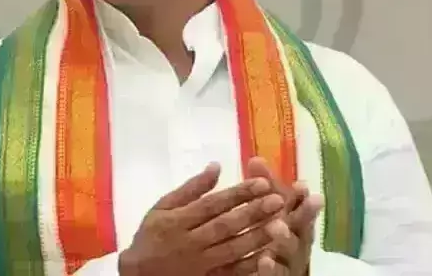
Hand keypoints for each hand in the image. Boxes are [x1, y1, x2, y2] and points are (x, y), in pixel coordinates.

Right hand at [118, 162, 285, 275]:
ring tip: (280, 223)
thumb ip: (190, 189)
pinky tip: (269, 254)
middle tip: (278, 200)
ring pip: (233, 250)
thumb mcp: (162, 208)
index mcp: (177, 221)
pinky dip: (251, 265)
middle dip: (253, 212)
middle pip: (226, 226)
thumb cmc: (151, 237)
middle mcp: (190, 243)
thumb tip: (216, 166)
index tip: (261, 182)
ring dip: (258, 237)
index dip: (238, 194)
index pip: (212, 204)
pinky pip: (232, 273)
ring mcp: (200, 265)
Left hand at [224, 159, 323, 275]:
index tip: (300, 185)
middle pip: (302, 226)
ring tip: (276, 227)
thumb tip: (254, 158)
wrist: (278, 273)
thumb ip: (266, 188)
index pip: (299, 205)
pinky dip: (271, 268)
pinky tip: (264, 260)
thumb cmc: (275, 237)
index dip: (301, 196)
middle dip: (302, 214)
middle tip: (300, 203)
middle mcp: (298, 240)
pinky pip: (276, 275)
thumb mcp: (273, 211)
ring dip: (285, 238)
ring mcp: (291, 261)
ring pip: (291, 250)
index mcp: (296, 221)